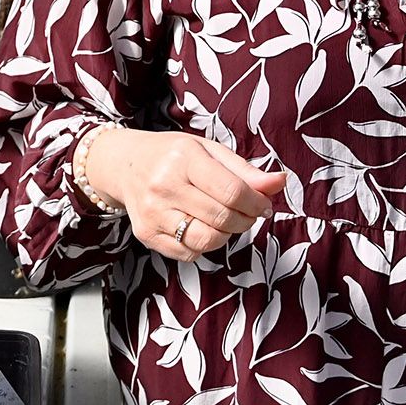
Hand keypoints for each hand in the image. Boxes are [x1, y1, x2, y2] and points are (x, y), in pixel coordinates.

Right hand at [85, 128, 286, 263]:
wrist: (125, 165)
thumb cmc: (173, 156)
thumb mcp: (209, 151)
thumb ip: (246, 171)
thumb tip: (280, 183)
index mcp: (183, 158)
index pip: (232, 192)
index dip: (257, 203)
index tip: (264, 204)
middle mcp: (163, 186)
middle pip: (222, 219)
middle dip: (245, 219)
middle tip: (247, 212)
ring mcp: (152, 213)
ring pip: (207, 241)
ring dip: (227, 235)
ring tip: (226, 220)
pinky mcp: (146, 234)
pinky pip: (189, 253)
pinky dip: (204, 245)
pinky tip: (200, 226)